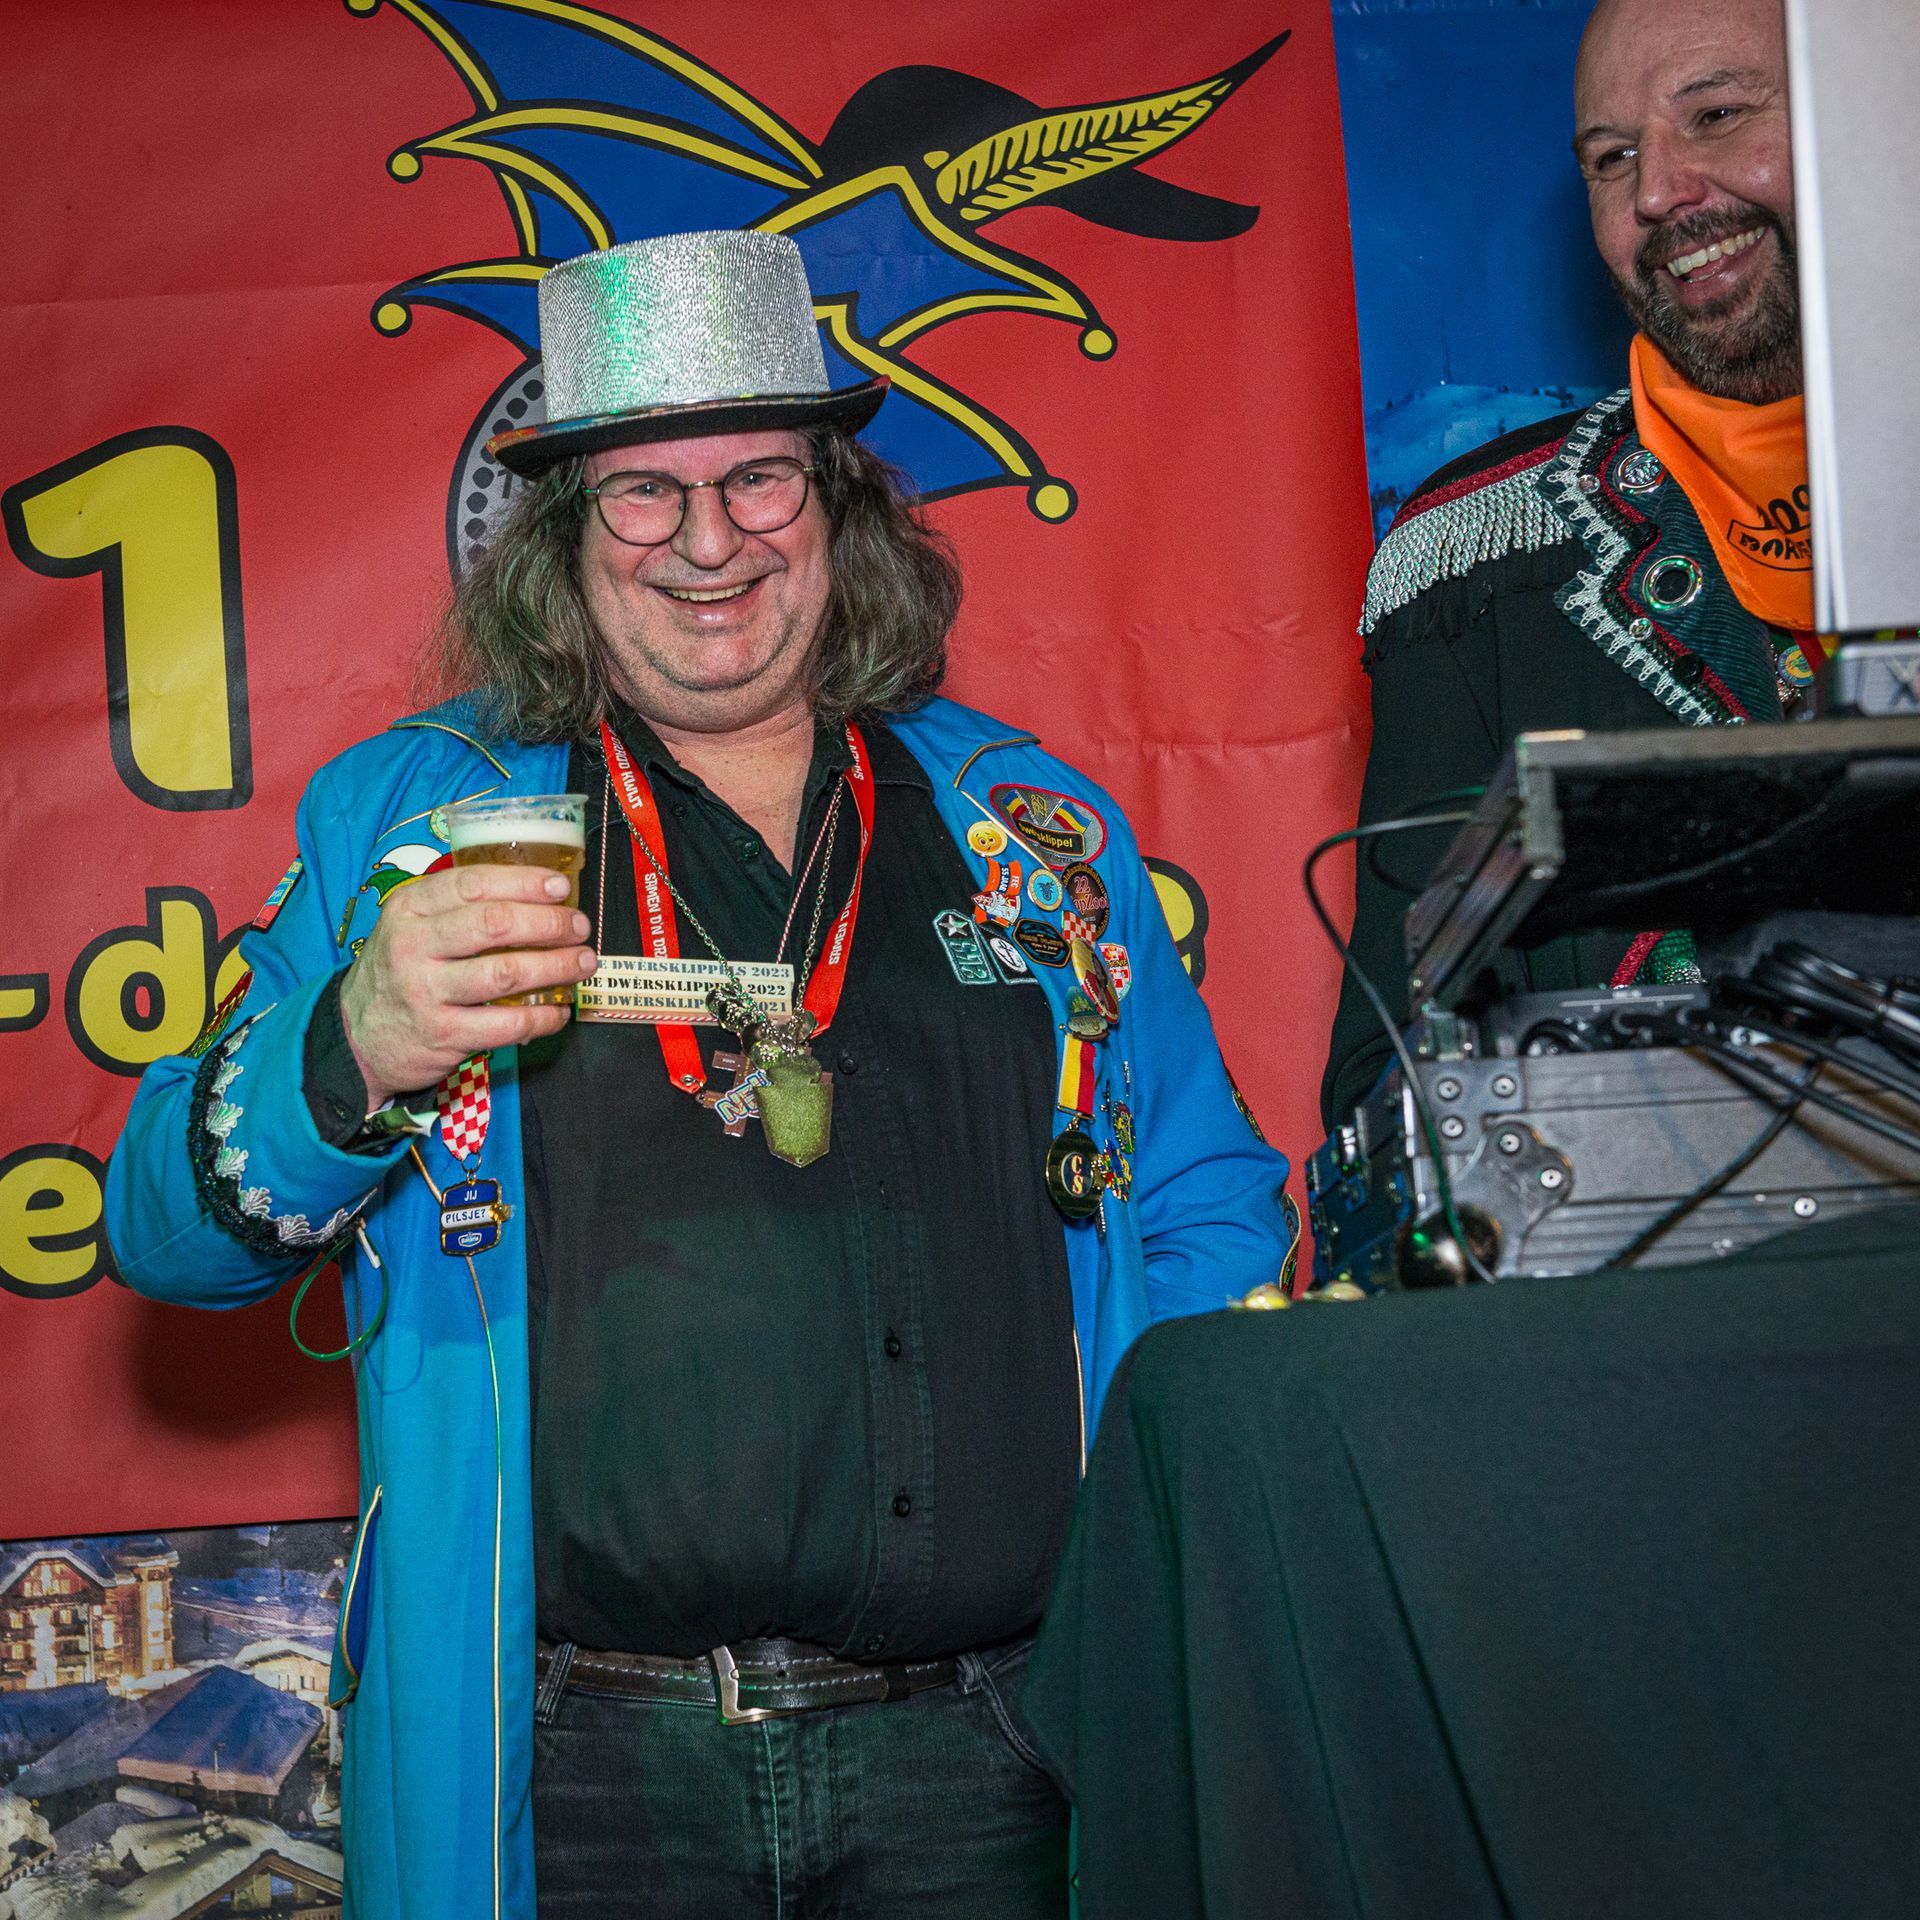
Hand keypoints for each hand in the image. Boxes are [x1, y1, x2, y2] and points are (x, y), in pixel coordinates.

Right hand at [339, 864, 596, 1109]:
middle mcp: (413, 945)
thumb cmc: (401, 970)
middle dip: (550, 923)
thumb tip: (535, 892)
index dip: (525, 882)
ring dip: (557, 966)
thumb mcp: (411, 925)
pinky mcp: (442, 1034)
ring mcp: (425, 992)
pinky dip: (543, 1017)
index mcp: (408, 908)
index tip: (561, 887)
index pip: (473, 883)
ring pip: (506, 973)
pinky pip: (506, 1025)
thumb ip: (457, 906)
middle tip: (579, 927)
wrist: (356, 1034)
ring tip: (583, 962)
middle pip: (496, 924)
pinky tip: (559, 1010)